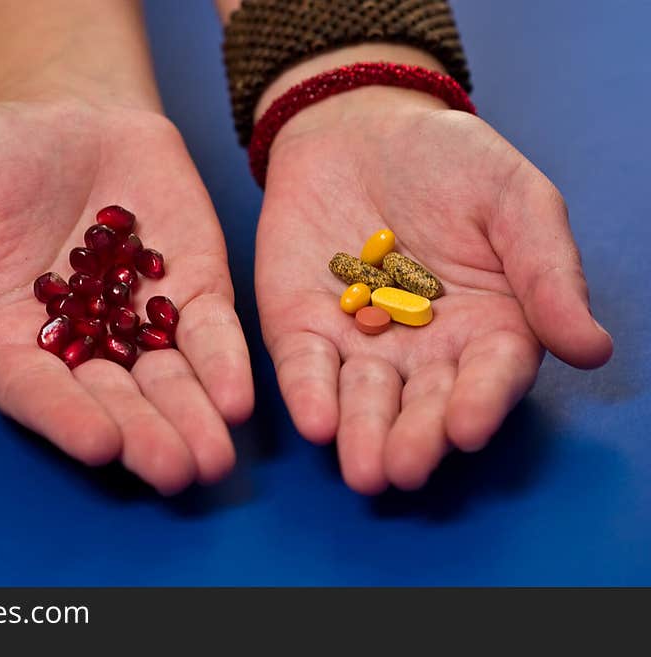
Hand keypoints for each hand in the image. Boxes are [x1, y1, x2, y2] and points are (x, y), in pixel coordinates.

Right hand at [0, 97, 252, 494]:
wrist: (69, 116)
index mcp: (11, 342)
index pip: (36, 390)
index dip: (64, 417)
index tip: (97, 442)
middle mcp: (80, 347)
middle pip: (113, 400)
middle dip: (145, 435)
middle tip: (175, 469)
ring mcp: (140, 324)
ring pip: (169, 381)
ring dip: (193, 418)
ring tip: (214, 456)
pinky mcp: (191, 293)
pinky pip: (209, 333)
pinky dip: (224, 363)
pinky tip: (240, 395)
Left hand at [255, 86, 611, 493]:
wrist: (361, 127)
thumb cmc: (449, 162)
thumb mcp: (513, 199)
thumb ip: (547, 270)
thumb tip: (592, 349)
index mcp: (488, 328)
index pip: (490, 375)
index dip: (480, 402)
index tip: (468, 427)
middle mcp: (424, 350)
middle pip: (422, 402)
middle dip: (414, 437)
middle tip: (404, 467)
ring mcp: (358, 342)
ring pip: (362, 398)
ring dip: (361, 433)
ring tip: (364, 468)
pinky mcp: (302, 327)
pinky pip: (305, 366)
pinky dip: (308, 392)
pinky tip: (315, 421)